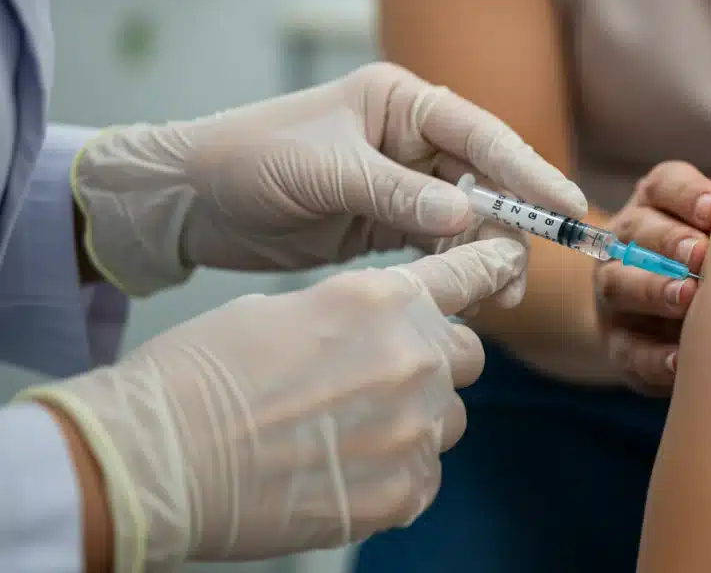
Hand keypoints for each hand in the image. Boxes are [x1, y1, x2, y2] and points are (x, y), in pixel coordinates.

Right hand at [19, 237, 525, 570]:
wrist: (161, 456)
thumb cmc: (201, 374)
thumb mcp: (282, 310)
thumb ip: (351, 316)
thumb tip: (372, 331)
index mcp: (382, 299)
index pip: (468, 273)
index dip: (489, 268)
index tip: (506, 264)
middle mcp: (413, 356)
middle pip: (468, 355)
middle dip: (437, 362)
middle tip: (385, 379)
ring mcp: (414, 428)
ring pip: (449, 420)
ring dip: (416, 421)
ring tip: (350, 433)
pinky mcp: (403, 490)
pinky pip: (426, 476)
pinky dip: (396, 474)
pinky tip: (344, 472)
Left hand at [72, 62, 586, 297]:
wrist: (190, 201)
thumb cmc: (249, 161)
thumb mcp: (326, 173)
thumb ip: (398, 195)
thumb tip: (469, 219)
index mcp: (401, 104)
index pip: (481, 136)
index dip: (529, 172)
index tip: (568, 208)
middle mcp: (410, 139)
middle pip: (487, 182)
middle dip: (513, 226)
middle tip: (523, 274)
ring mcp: (402, 184)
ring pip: (470, 220)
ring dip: (488, 256)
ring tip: (499, 297)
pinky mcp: (387, 224)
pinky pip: (441, 246)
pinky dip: (457, 269)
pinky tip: (470, 296)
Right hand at [595, 136, 710, 394]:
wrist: (654, 316)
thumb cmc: (701, 253)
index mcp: (654, 203)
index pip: (662, 185)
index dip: (686, 194)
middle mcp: (625, 242)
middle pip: (638, 232)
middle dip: (669, 242)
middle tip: (702, 255)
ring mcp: (615, 293)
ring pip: (622, 285)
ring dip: (654, 291)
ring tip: (688, 299)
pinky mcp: (618, 343)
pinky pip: (628, 349)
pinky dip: (653, 356)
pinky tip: (681, 359)